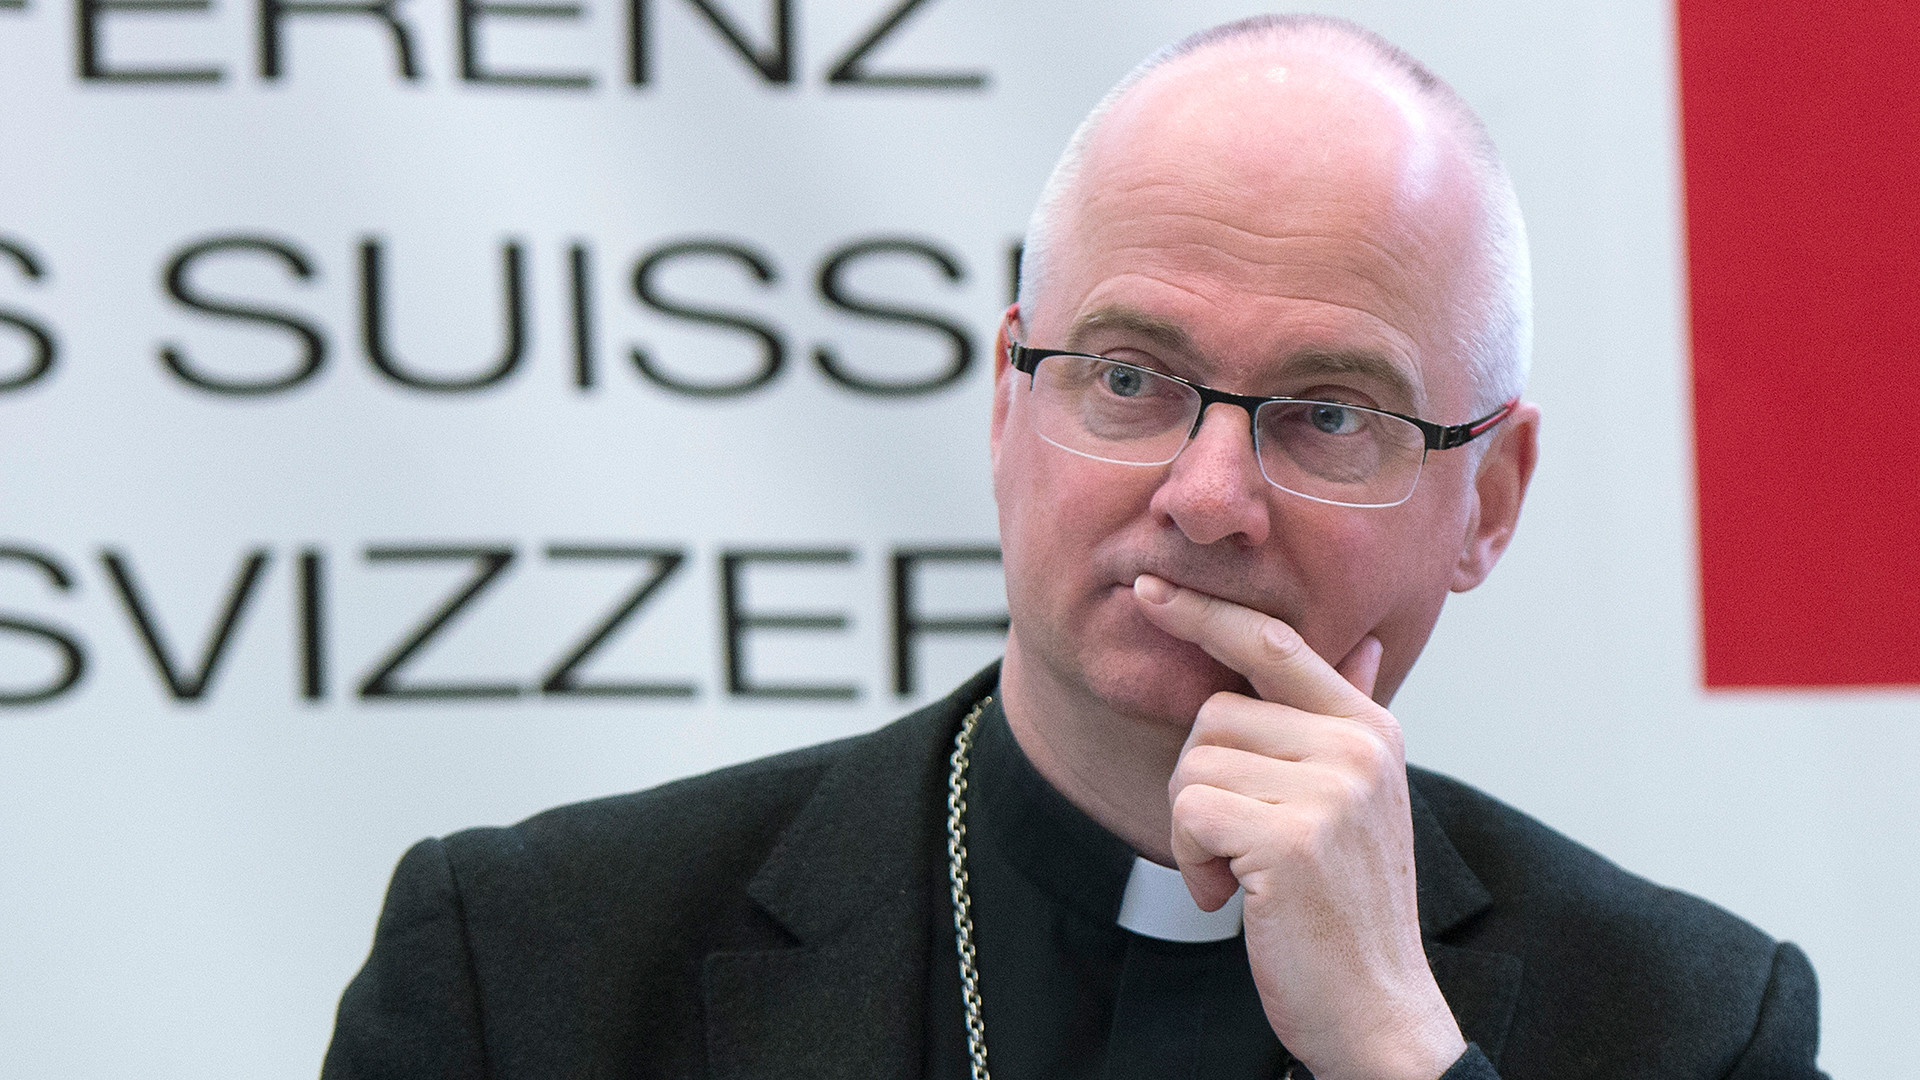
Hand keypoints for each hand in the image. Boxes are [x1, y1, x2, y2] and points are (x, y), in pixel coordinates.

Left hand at [1133, 574, 1464, 1079]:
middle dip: (1195, 783)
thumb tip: (1366, 642)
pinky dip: (1190, 859)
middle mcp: (1358, 748)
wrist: (1376, 1009)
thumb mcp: (1358, 801)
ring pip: (1193, 764)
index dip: (1205, 613)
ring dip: (1190, 830)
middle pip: (1213, 714)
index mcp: (1371, 729)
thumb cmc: (1347, 908)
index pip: (1274, 643)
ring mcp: (1331, 790)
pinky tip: (1229, 897)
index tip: (1147, 590)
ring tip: (1239, 876)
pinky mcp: (1292, 838)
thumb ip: (1343, 722)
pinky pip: (1189, 811)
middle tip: (1231, 847)